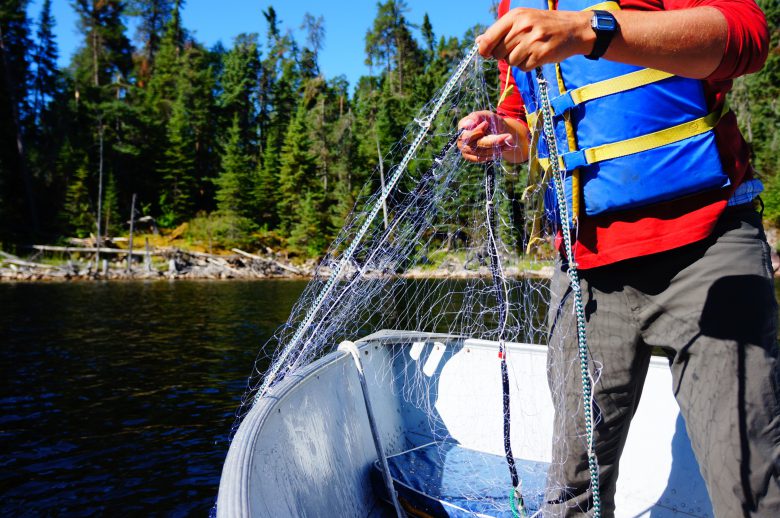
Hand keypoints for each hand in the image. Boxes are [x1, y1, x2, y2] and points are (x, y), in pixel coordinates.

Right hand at [457, 111, 526, 163]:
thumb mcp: (485, 115)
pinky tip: (503, 148)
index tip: (486, 124)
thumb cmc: (490, 121)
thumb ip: (476, 117)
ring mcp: (466, 151)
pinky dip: (494, 154)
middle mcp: (461, 140)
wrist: (497, 131)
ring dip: (497, 148)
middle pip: (476, 145)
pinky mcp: (472, 158)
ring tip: (510, 141)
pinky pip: (482, 159)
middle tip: (509, 137)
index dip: (476, 132)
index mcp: (462, 127)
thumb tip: (467, 125)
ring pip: (481, 153)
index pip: (466, 135)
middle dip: (493, 141)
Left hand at [476, 8, 592, 70]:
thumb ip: (500, 31)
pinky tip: (536, 55)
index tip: (486, 53)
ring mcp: (532, 41)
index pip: (488, 39)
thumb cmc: (543, 25)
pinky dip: (527, 65)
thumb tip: (479, 42)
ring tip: (529, 50)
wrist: (573, 29)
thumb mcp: (522, 20)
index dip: (484, 49)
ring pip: (510, 61)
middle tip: (517, 48)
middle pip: (498, 53)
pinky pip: (522, 67)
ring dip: (517, 60)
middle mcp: (522, 27)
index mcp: (515, 16)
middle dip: (504, 54)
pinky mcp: (540, 54)